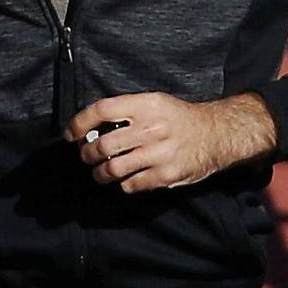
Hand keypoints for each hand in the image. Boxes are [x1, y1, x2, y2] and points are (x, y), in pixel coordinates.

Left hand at [68, 89, 279, 192]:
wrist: (216, 134)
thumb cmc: (180, 118)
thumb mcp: (155, 103)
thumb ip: (127, 112)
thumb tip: (91, 127)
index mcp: (146, 105)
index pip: (102, 110)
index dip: (80, 123)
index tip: (71, 134)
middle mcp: (151, 128)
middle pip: (103, 145)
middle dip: (88, 154)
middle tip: (87, 156)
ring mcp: (159, 153)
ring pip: (113, 169)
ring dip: (100, 173)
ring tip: (100, 173)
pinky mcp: (166, 175)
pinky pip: (131, 185)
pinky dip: (123, 185)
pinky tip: (126, 179)